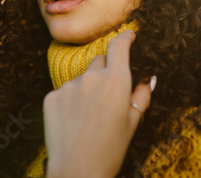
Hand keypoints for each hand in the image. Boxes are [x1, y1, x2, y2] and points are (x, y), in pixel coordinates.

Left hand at [43, 31, 154, 177]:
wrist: (77, 172)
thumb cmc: (110, 150)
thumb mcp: (133, 122)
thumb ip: (141, 95)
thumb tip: (149, 79)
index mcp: (116, 81)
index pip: (120, 46)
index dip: (126, 37)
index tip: (130, 36)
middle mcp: (92, 78)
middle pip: (101, 61)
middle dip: (107, 70)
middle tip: (110, 94)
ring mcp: (69, 86)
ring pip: (82, 78)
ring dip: (88, 87)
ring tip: (90, 115)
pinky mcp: (52, 96)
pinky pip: (65, 90)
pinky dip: (71, 99)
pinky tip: (74, 120)